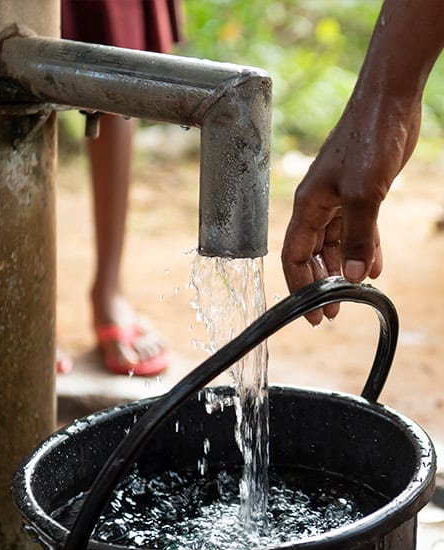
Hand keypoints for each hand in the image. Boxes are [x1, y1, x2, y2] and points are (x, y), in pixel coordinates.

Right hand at [281, 94, 420, 324]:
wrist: (390, 102)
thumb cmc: (368, 140)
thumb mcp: (364, 194)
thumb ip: (358, 237)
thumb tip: (351, 277)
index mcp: (307, 206)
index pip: (293, 255)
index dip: (299, 286)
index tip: (311, 313)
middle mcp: (319, 206)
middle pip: (313, 254)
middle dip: (321, 284)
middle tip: (333, 312)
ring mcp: (340, 200)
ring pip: (336, 245)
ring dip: (343, 269)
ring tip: (353, 295)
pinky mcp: (361, 194)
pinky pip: (359, 231)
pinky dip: (364, 250)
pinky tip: (374, 269)